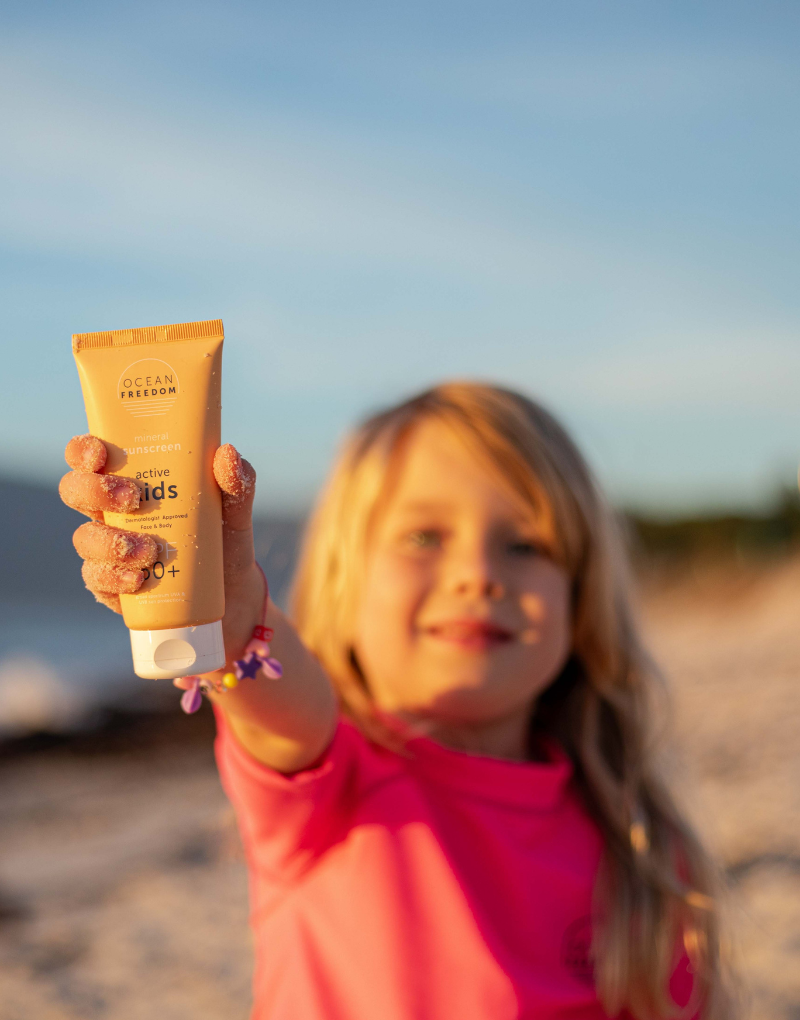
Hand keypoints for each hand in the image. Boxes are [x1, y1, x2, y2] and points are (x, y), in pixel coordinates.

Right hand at [59, 435, 263, 659]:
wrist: (231, 592)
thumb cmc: (223, 537)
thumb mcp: (235, 509)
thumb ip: (237, 482)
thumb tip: (228, 453)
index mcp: (132, 480)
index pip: (92, 456)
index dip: (84, 450)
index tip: (100, 455)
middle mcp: (112, 511)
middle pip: (75, 491)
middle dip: (95, 491)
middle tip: (134, 497)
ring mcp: (107, 548)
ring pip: (84, 538)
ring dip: (111, 542)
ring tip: (150, 551)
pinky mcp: (111, 584)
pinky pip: (97, 579)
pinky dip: (115, 578)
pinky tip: (138, 579)